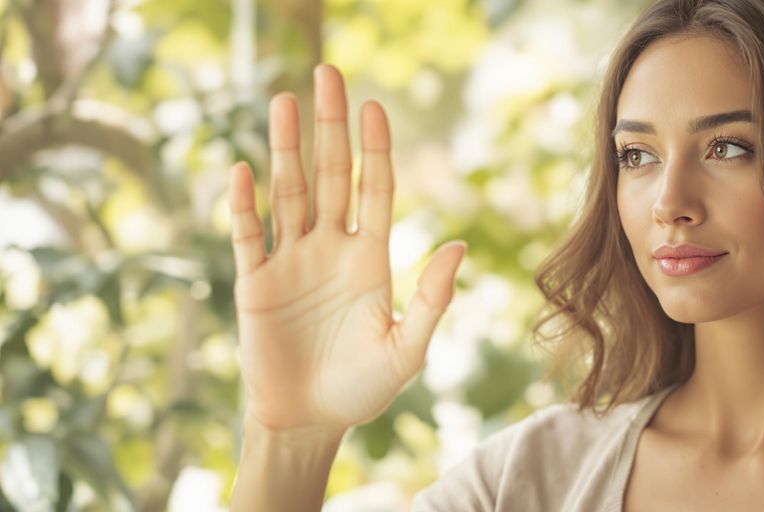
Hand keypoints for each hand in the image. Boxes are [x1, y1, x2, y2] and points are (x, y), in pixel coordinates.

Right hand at [228, 64, 465, 432]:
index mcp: (370, 259)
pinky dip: (244, 206)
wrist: (309, 421)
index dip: (375, 148)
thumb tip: (460, 246)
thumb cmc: (363, 389)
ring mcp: (291, 261)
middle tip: (327, 74)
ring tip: (284, 102)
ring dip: (285, 149)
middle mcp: (331, 249)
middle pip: (332, 175)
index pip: (375, 189)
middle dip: (330, 127)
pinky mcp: (255, 283)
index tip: (374, 105)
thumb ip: (432, 299)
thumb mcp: (407, 349)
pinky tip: (244, 172)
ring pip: (289, 193)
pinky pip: (248, 236)